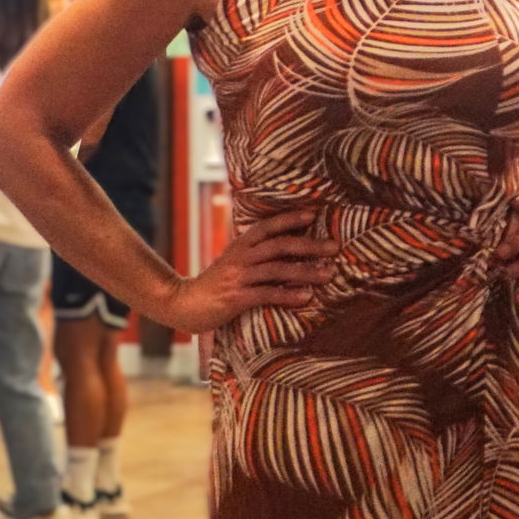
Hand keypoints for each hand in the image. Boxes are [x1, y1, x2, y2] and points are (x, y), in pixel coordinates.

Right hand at [152, 210, 339, 332]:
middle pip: (279, 246)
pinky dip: (288, 295)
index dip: (290, 219)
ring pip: (277, 270)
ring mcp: (238, 277)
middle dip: (309, 246)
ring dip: (305, 272)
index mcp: (241, 245)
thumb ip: (256, 253)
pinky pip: (266, 294)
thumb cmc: (215, 283)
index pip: (268, 226)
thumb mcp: (233, 261)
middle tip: (334, 246)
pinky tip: (306, 297)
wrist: (184, 304)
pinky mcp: (236, 298)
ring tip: (328, 274)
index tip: (313, 215)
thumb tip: (288, 247)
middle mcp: (241, 257)